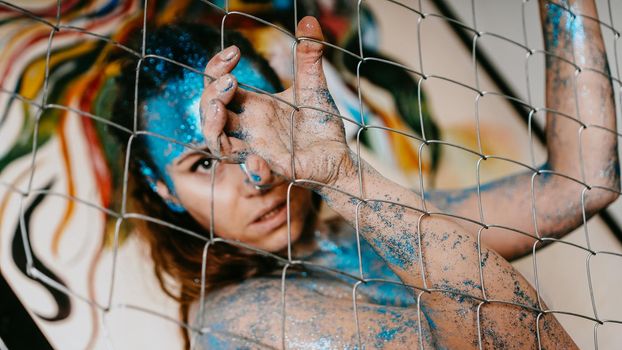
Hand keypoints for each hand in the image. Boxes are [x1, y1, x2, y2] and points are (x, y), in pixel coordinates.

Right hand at [200, 16, 352, 187]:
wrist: (340, 154)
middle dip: (210, 95)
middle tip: (230, 79)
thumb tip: (308, 20)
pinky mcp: (277, 170)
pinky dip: (254, 170)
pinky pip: (257, 175)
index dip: (216, 69)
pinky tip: (257, 160)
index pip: (218, 87)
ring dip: (214, 128)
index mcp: (253, 107)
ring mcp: (259, 151)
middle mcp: (249, 129)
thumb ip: (309, 55)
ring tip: (221, 108)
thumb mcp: (314, 85)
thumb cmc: (320, 124)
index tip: (234, 51)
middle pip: (210, 114)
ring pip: (220, 145)